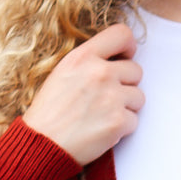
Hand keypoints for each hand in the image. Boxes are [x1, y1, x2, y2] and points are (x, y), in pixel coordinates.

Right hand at [23, 23, 144, 166]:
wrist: (42, 145)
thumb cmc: (48, 112)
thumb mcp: (62, 73)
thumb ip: (89, 62)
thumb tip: (117, 59)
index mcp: (83, 57)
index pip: (122, 34)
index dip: (128, 47)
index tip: (125, 58)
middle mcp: (100, 72)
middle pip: (135, 70)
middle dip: (125, 85)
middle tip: (106, 99)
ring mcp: (112, 97)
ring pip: (138, 97)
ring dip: (126, 107)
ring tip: (102, 116)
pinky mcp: (119, 121)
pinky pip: (134, 120)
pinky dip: (122, 128)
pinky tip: (102, 130)